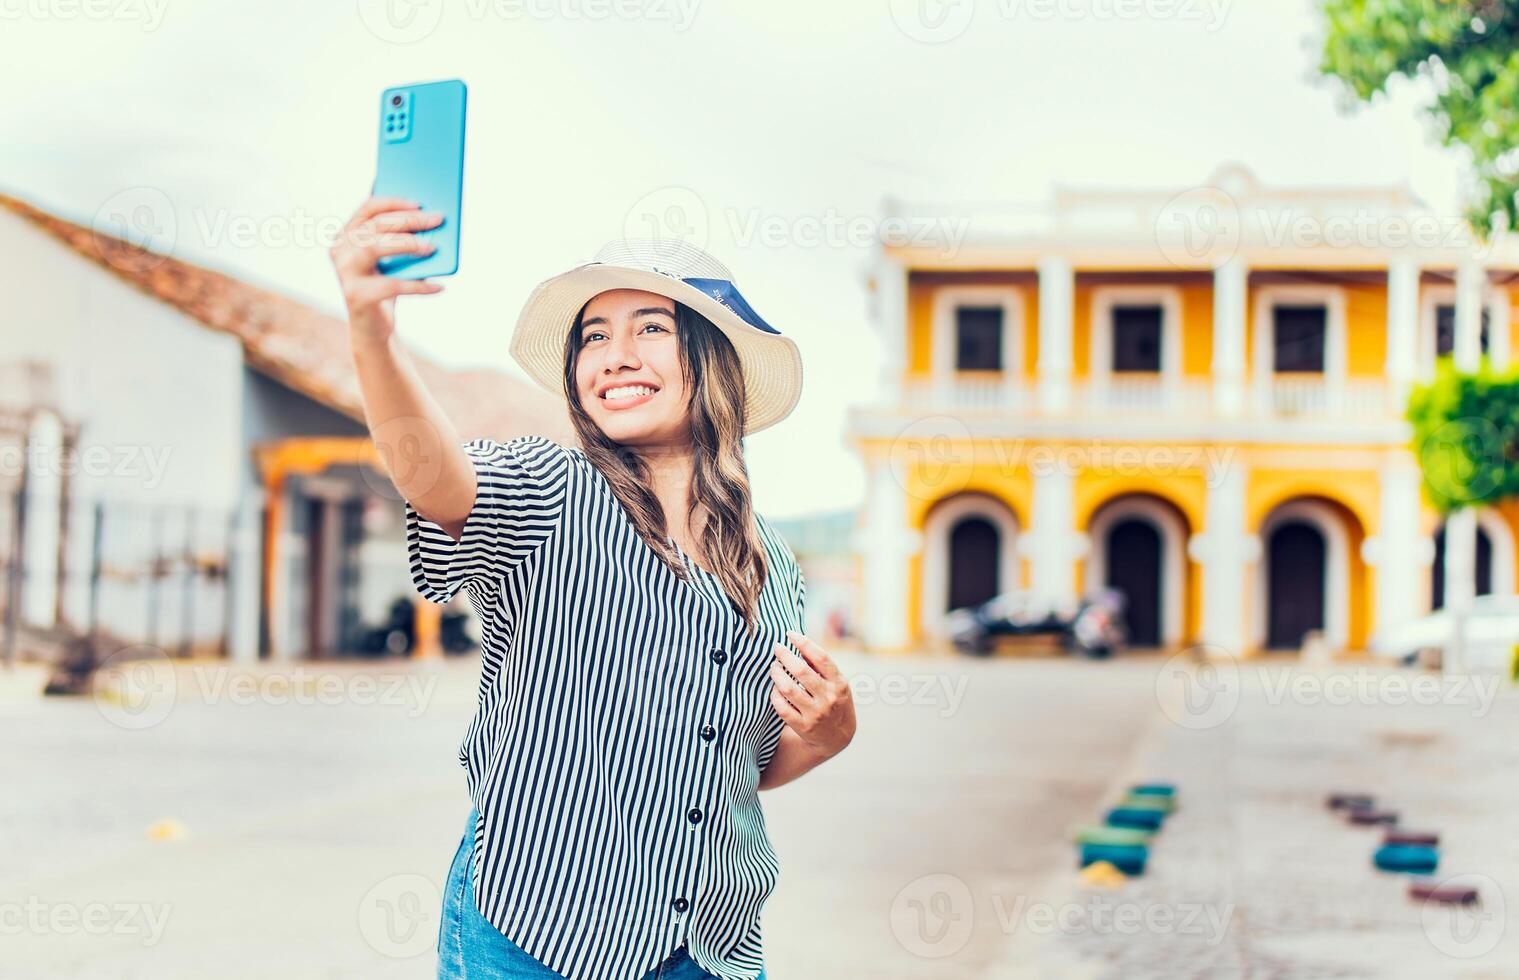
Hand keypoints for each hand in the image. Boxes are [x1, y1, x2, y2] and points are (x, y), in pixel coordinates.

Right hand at [327, 197, 445, 344]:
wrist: (372, 327)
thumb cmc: (384, 284)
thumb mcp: (390, 259)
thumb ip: (400, 238)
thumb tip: (430, 220)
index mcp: (346, 234)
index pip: (368, 208)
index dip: (394, 202)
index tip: (420, 202)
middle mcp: (340, 250)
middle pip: (375, 226)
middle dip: (409, 220)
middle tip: (438, 219)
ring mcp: (344, 272)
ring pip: (375, 247)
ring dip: (407, 244)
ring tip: (433, 248)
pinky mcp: (356, 296)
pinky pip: (391, 285)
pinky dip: (418, 286)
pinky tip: (439, 286)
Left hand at [769, 629, 855, 759]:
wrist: (837, 738)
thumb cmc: (834, 701)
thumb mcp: (836, 683)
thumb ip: (821, 665)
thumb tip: (800, 642)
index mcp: (839, 683)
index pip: (821, 658)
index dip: (804, 643)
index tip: (790, 634)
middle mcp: (828, 698)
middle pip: (801, 671)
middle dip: (785, 656)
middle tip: (776, 648)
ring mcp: (815, 713)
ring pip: (788, 689)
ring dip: (777, 674)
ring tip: (773, 667)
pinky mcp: (803, 727)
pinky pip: (782, 708)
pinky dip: (775, 695)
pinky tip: (775, 688)